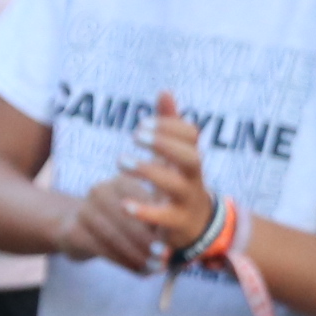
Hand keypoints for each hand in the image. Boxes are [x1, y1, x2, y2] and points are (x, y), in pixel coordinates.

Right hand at [54, 187, 166, 273]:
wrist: (76, 228)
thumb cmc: (119, 221)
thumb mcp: (139, 212)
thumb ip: (157, 219)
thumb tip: (175, 236)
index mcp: (120, 182)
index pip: (142, 202)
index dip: (156, 223)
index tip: (171, 242)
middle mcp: (99, 191)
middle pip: (127, 219)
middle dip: (146, 242)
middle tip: (164, 259)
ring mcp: (84, 210)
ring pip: (114, 236)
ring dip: (136, 255)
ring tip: (153, 268)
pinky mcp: (73, 231)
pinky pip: (102, 249)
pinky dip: (123, 262)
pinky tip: (139, 271)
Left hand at [114, 95, 213, 248]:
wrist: (195, 225)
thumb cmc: (179, 180)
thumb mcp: (175, 153)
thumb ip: (170, 124)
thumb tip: (164, 90)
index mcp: (191, 157)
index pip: (191, 135)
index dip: (169, 126)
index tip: (143, 123)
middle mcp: (193, 178)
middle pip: (190, 158)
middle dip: (164, 145)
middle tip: (135, 135)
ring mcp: (186, 201)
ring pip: (175, 185)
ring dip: (148, 171)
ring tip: (120, 161)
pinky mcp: (176, 224)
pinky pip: (164, 218)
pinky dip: (145, 211)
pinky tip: (124, 204)